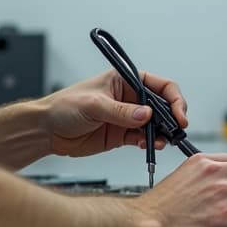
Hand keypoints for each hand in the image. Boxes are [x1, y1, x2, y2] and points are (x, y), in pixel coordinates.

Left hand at [40, 69, 188, 157]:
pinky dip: (150, 143)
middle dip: (172, 118)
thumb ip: (120, 111)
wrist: (47, 131)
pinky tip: (149, 146)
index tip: (179, 115)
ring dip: (162, 133)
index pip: (160, 85)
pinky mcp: (122, 134)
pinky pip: (143, 138)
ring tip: (161, 142)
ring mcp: (127, 117)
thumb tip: (145, 115)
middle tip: (176, 131)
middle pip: (162, 106)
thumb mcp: (93, 105)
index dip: (174, 99)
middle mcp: (130, 97)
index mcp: (126, 79)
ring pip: (155, 125)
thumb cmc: (64, 106)